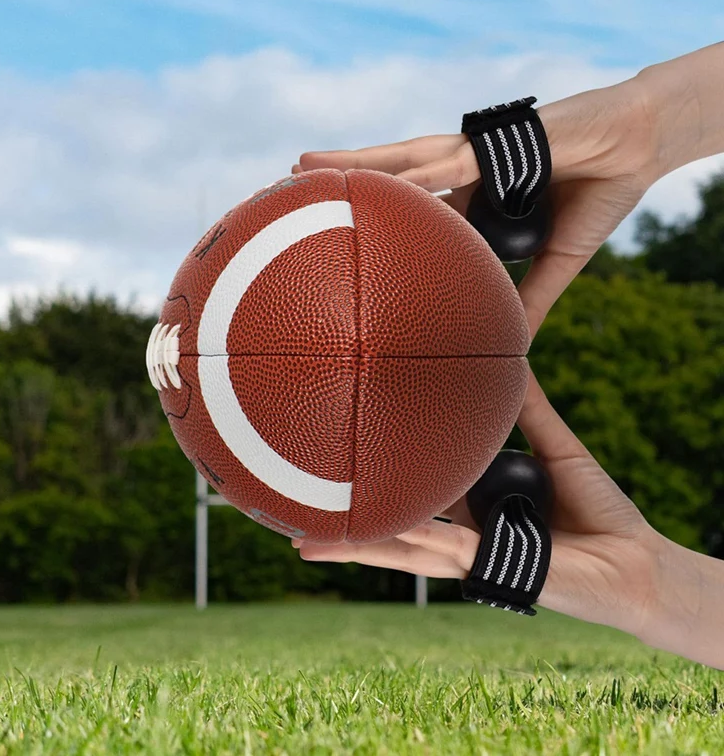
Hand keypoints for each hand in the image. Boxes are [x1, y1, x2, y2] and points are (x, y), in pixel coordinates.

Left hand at [293, 77, 656, 334]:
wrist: (631, 152)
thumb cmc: (590, 197)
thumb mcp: (551, 260)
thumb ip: (528, 298)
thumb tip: (517, 348)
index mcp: (465, 200)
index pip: (407, 210)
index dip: (370, 219)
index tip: (328, 240)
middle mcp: (456, 175)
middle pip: (387, 180)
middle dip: (341, 184)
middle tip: (288, 194)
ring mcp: (468, 157)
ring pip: (399, 161)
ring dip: (353, 164)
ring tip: (302, 165)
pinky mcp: (491, 146)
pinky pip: (443, 162)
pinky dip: (411, 172)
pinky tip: (370, 175)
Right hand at [295, 370, 662, 640]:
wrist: (634, 559)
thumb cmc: (596, 512)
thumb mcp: (554, 448)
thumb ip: (529, 411)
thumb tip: (515, 362)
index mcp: (467, 511)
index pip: (412, 499)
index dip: (373, 487)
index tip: (336, 470)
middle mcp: (460, 536)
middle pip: (389, 532)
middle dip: (343, 529)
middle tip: (294, 522)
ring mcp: (470, 555)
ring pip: (400, 548)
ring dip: (354, 546)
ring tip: (307, 542)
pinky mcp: (491, 566)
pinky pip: (443, 549)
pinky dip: (408, 540)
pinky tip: (370, 536)